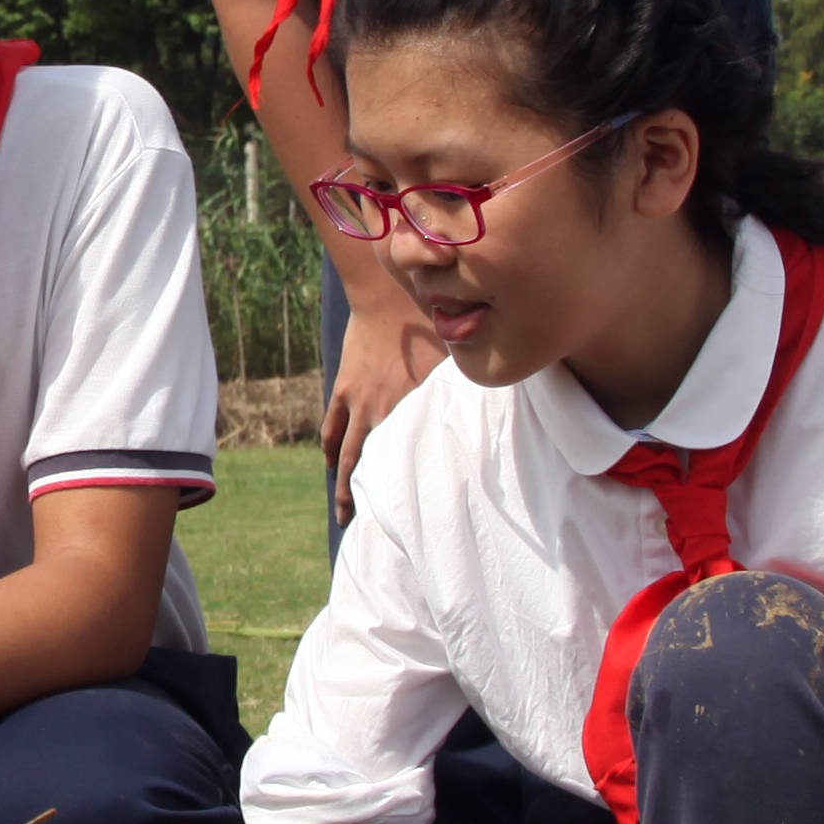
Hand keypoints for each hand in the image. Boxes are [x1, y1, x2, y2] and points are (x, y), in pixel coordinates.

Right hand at [320, 294, 447, 512]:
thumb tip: (492, 407)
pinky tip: (331, 462)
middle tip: (361, 527)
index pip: (411, 460)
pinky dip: (331, 446)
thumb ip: (466, 388)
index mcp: (412, 409)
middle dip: (362, 500)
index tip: (413, 517)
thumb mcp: (454, 360)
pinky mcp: (344, 387)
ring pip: (347, 453)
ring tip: (344, 509)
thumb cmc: (428, 324)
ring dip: (344, 483)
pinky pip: (333, 425)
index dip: (410, 491)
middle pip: (368, 466)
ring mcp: (359, 402)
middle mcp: (383, 412)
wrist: (386, 296)